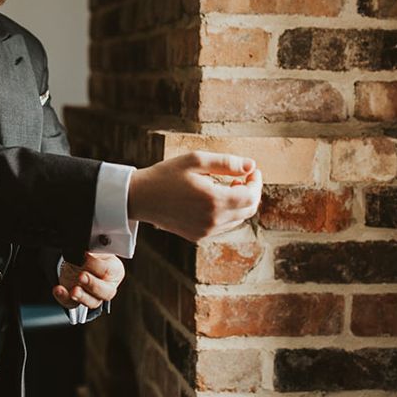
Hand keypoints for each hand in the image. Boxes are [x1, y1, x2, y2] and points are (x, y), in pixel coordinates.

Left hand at [52, 252, 124, 309]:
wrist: (79, 260)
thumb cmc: (92, 255)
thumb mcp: (94, 248)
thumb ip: (94, 249)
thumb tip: (88, 251)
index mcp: (115, 271)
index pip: (109, 271)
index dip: (97, 265)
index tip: (86, 256)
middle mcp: (107, 286)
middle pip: (106, 292)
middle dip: (93, 285)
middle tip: (82, 276)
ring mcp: (92, 296)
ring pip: (92, 302)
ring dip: (81, 296)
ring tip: (73, 290)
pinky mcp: (77, 300)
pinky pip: (71, 303)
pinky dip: (64, 297)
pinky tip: (59, 289)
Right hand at [127, 151, 262, 241]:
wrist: (141, 198)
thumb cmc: (167, 175)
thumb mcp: (196, 160)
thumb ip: (227, 163)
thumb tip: (251, 165)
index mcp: (213, 200)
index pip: (251, 196)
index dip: (256, 182)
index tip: (251, 170)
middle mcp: (212, 220)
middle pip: (248, 210)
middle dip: (251, 192)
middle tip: (242, 176)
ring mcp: (206, 231)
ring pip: (237, 219)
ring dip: (239, 202)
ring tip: (228, 185)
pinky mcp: (199, 236)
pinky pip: (224, 226)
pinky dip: (227, 212)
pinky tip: (215, 198)